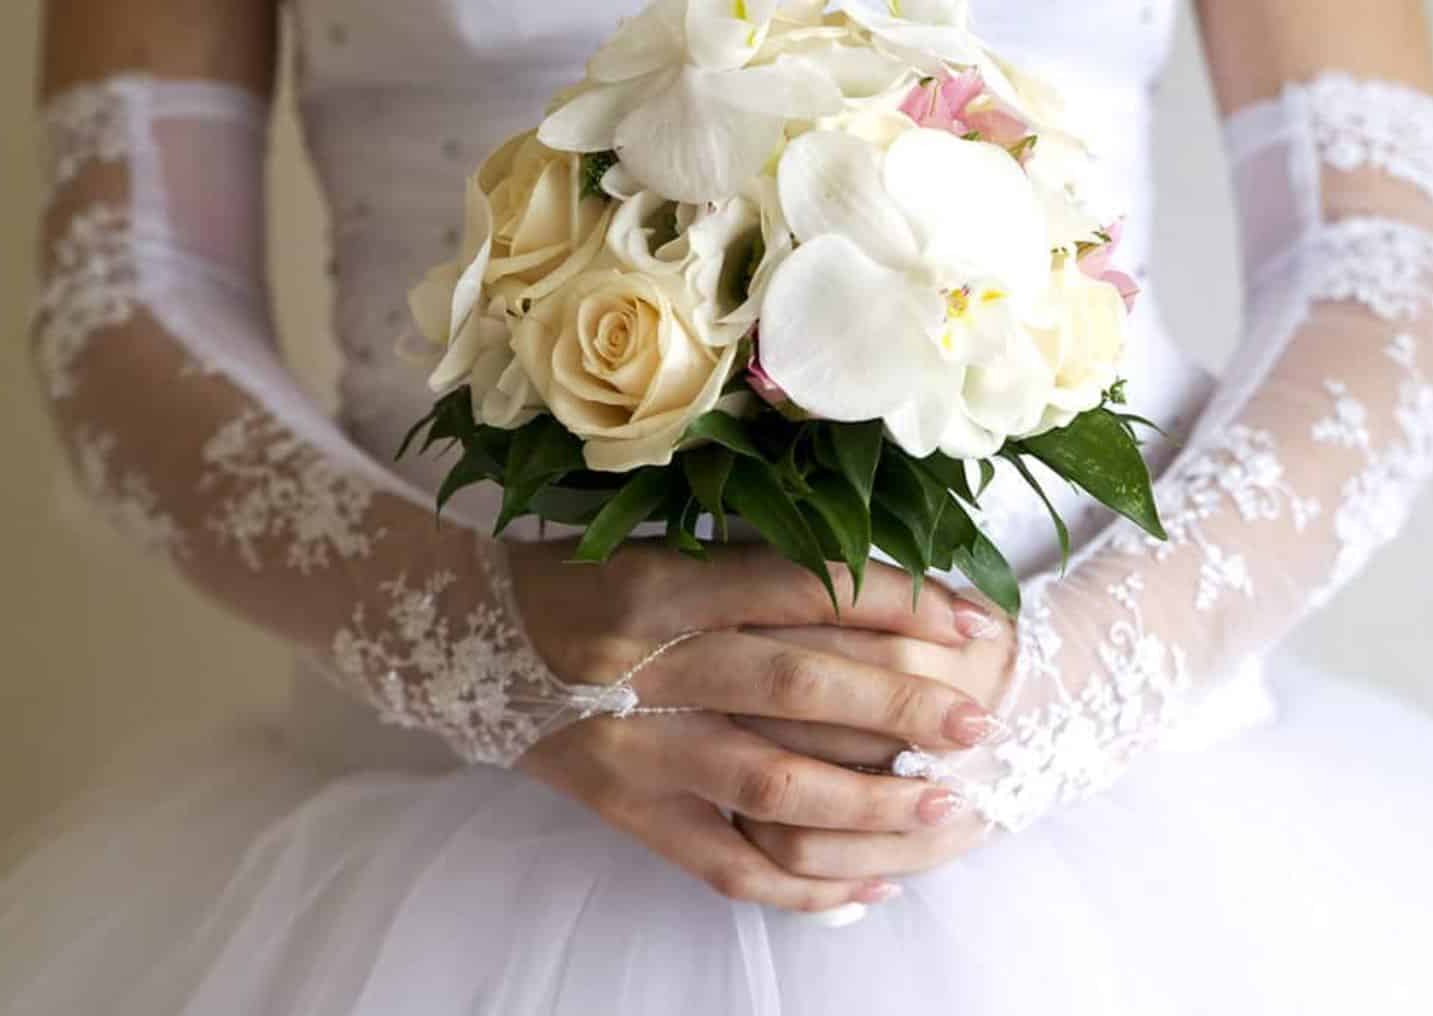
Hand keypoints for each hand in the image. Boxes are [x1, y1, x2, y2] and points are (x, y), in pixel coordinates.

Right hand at [509, 541, 1004, 910]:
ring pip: (771, 786)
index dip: (899, 602)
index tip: (978, 619)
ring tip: (944, 807)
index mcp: (663, 583)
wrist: (453, 636)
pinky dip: (802, 885)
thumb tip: (886, 598)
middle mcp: (649, 665)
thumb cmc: (578, 577)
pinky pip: (724, 865)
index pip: (804, 587)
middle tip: (978, 721)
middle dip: (901, 707)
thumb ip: (756, 571)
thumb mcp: (659, 546)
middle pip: (799, 688)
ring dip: (868, 803)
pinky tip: (870, 886)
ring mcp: (635, 750)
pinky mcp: (625, 811)